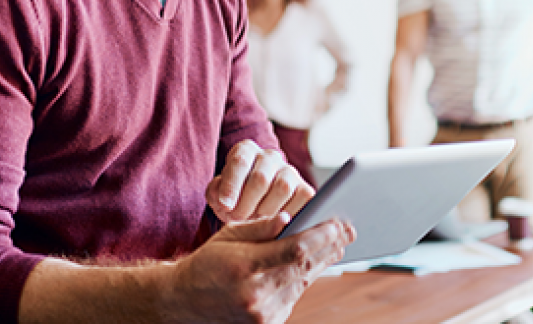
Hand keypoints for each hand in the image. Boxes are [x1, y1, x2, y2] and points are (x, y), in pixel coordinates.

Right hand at [169, 213, 355, 322]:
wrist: (184, 303)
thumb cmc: (209, 263)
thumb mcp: (228, 235)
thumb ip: (260, 227)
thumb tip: (290, 217)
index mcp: (244, 266)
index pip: (294, 249)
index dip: (321, 235)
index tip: (338, 222)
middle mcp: (255, 294)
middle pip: (304, 267)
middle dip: (330, 246)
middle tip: (347, 231)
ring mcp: (262, 314)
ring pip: (302, 283)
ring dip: (321, 262)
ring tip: (336, 244)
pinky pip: (293, 297)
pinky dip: (303, 279)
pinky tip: (313, 264)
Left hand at [208, 140, 314, 223]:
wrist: (252, 208)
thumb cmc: (233, 199)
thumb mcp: (217, 194)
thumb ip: (216, 193)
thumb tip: (225, 201)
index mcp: (246, 150)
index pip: (240, 161)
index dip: (232, 185)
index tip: (225, 206)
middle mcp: (269, 156)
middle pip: (261, 177)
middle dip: (246, 204)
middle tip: (238, 219)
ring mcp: (290, 171)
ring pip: (283, 188)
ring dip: (266, 210)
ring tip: (256, 220)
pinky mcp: (305, 188)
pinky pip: (302, 199)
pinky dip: (288, 214)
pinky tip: (275, 221)